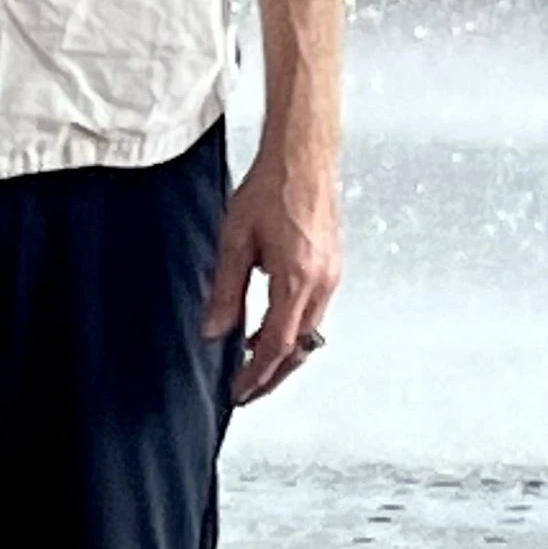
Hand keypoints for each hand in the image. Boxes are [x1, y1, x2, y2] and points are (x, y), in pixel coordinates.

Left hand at [202, 143, 340, 405]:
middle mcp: (322, 283)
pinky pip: (315, 311)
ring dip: (284, 352)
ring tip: (253, 362)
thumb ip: (224, 291)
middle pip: (300, 348)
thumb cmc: (271, 188)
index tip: (239, 391)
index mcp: (297, 279)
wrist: (302, 157)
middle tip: (247, 391)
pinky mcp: (332, 266)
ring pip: (310, 332)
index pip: (277, 346)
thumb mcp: (235, 241)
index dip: (257, 374)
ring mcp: (332, 275)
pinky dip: (294, 328)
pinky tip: (271, 326)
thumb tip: (214, 331)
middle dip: (272, 375)